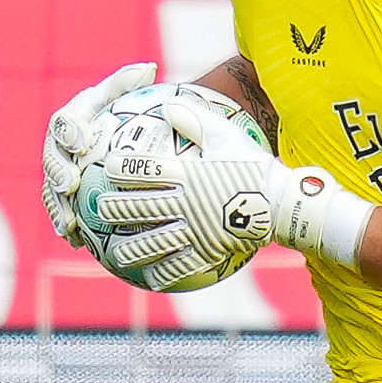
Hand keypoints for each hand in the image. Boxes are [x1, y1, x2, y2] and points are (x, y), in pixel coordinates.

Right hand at [39, 61, 154, 246]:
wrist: (127, 136)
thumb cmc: (130, 112)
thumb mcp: (131, 95)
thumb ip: (133, 82)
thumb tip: (149, 70)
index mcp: (72, 119)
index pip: (65, 122)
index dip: (70, 132)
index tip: (81, 141)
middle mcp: (61, 146)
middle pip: (52, 158)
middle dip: (57, 171)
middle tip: (70, 183)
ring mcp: (61, 171)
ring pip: (52, 190)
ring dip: (57, 207)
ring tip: (68, 224)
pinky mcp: (66, 196)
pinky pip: (62, 211)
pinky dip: (67, 226)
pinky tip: (77, 243)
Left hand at [95, 98, 372, 285]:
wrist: (283, 203)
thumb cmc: (253, 164)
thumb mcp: (226, 134)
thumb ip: (194, 119)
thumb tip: (167, 104)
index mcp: (188, 172)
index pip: (146, 169)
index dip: (123, 168)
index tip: (106, 166)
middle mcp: (186, 203)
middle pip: (140, 207)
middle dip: (114, 208)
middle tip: (98, 209)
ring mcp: (195, 231)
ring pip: (152, 241)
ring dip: (128, 247)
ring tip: (112, 251)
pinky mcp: (207, 252)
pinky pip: (179, 266)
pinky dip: (161, 272)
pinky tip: (148, 278)